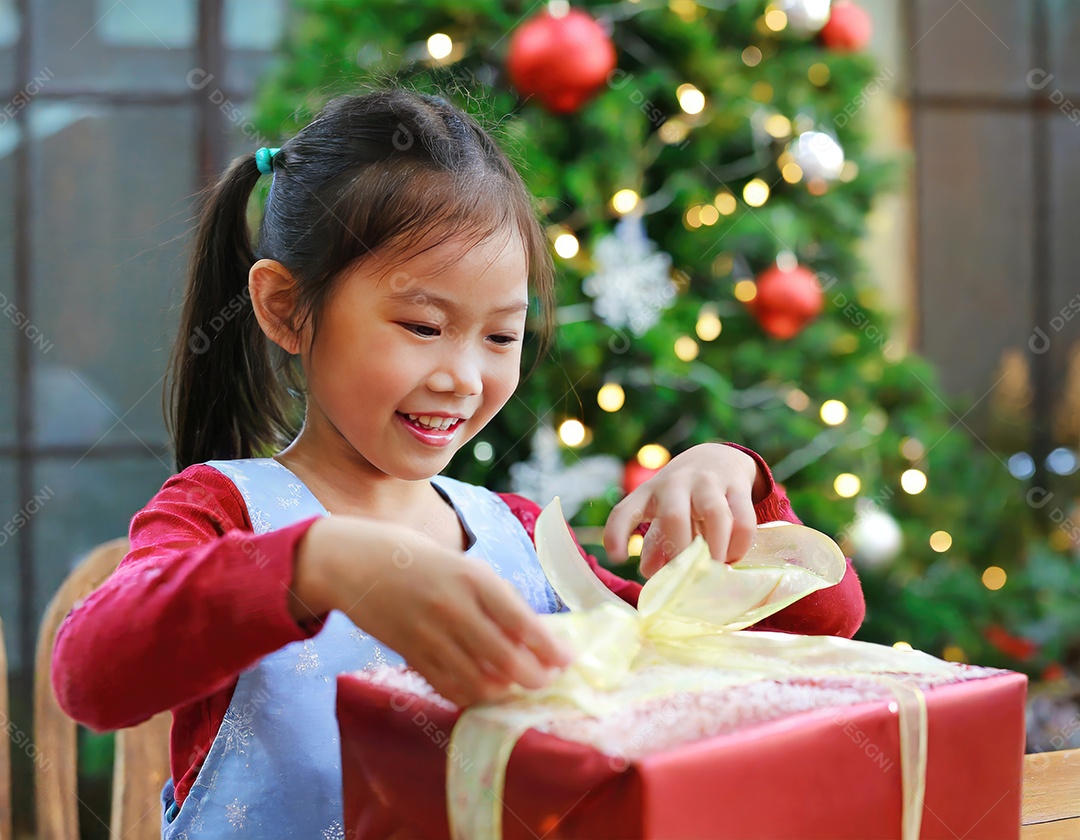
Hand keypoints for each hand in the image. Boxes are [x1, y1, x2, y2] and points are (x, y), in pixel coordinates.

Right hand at [292, 517, 572, 706]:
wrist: (354, 561)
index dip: (550, 647)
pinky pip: (449, 687)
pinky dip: (473, 695)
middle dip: (535, 677)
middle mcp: (453, 608)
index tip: (568, 660)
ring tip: (518, 685)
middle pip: (507, 659)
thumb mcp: (462, 565)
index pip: (523, 621)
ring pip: (480, 681)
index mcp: (472, 577)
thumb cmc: (417, 557)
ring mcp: (429, 635)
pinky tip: (486, 689)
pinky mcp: (410, 655)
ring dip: (506, 690)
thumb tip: (534, 633)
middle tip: (547, 679)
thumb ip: (494, 597)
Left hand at [603, 443, 764, 578]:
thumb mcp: (661, 512)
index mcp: (649, 493)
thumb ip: (655, 543)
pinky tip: (732, 555)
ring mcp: (708, 482)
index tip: (617, 558)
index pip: (625, 511)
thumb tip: (651, 574)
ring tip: (715, 569)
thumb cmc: (683, 495)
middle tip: (688, 576)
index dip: (616, 534)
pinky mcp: (737, 486)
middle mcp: (675, 483)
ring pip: (715, 515)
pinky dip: (739, 545)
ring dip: (716, 550)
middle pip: (674, 517)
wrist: (718, 457)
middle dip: (681, 552)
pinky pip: (743, 521)